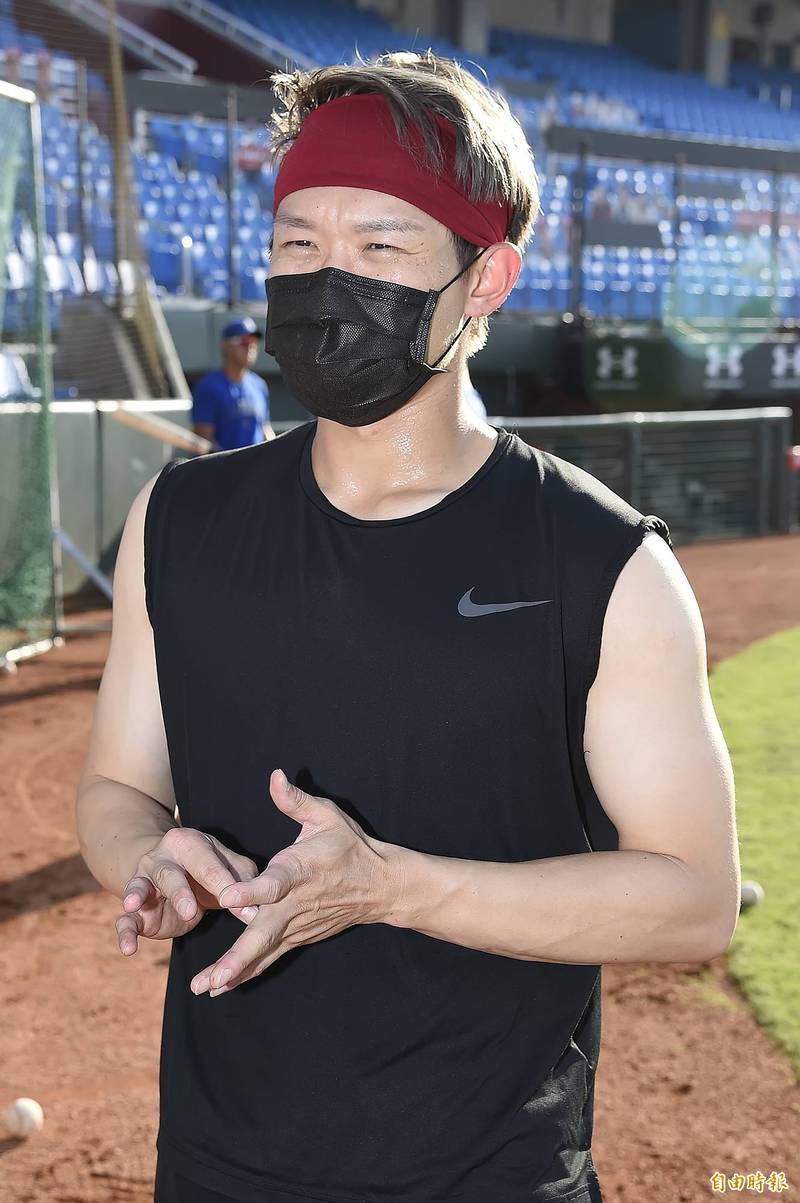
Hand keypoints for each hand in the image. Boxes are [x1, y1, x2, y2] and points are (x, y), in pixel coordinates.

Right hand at [115, 828, 259, 954]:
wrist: (172, 871)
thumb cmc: (209, 870)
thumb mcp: (229, 870)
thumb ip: (243, 886)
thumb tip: (255, 913)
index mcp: (190, 843)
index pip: (208, 865)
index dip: (226, 887)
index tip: (244, 909)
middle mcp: (162, 858)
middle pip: (170, 873)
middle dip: (181, 892)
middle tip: (191, 911)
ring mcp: (143, 881)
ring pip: (141, 887)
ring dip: (139, 896)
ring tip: (135, 905)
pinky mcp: (136, 909)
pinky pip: (125, 919)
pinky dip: (125, 932)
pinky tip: (129, 948)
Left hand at [190, 769, 395, 995]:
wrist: (381, 886)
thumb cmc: (349, 846)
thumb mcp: (326, 816)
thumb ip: (295, 801)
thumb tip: (274, 776)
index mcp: (299, 871)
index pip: (273, 884)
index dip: (250, 891)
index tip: (227, 897)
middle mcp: (295, 904)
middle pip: (263, 934)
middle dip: (236, 956)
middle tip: (211, 977)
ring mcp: (297, 926)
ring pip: (264, 952)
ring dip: (235, 971)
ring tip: (205, 988)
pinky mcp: (298, 937)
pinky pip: (270, 958)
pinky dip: (247, 973)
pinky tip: (222, 987)